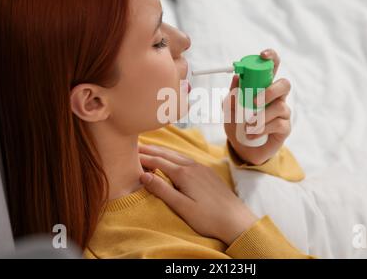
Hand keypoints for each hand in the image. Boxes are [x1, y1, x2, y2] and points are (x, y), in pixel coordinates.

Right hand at [138, 144, 257, 244]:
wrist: (235, 220)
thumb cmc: (208, 217)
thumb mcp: (181, 206)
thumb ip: (162, 190)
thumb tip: (144, 175)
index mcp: (184, 173)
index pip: (158, 161)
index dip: (143, 157)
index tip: (130, 153)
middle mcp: (193, 166)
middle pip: (167, 154)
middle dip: (151, 150)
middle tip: (136, 145)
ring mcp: (202, 168)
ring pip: (178, 155)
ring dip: (163, 151)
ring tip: (151, 149)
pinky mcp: (208, 172)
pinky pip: (187, 158)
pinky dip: (175, 156)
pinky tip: (174, 158)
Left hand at [223, 49, 291, 164]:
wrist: (242, 148)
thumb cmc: (237, 124)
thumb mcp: (228, 109)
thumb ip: (231, 95)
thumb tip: (236, 78)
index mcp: (263, 86)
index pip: (272, 67)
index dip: (271, 58)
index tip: (263, 55)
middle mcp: (276, 96)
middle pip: (284, 84)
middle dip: (270, 91)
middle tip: (254, 102)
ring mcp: (283, 112)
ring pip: (280, 107)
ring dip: (261, 116)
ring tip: (248, 125)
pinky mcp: (285, 127)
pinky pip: (278, 124)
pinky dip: (262, 129)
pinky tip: (252, 134)